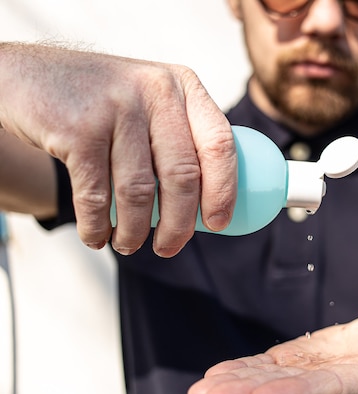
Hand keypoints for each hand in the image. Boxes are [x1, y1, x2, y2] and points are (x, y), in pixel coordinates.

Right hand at [0, 43, 236, 256]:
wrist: (29, 77)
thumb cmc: (104, 103)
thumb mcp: (151, 100)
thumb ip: (181, 136)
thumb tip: (210, 203)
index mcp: (184, 86)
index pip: (220, 144)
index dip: (223, 191)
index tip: (217, 224)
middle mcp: (155, 90)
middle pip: (182, 175)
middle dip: (179, 225)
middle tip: (169, 247)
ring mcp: (116, 107)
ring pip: (139, 192)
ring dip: (135, 231)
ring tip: (128, 244)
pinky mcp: (78, 129)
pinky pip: (96, 195)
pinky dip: (97, 225)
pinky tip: (96, 237)